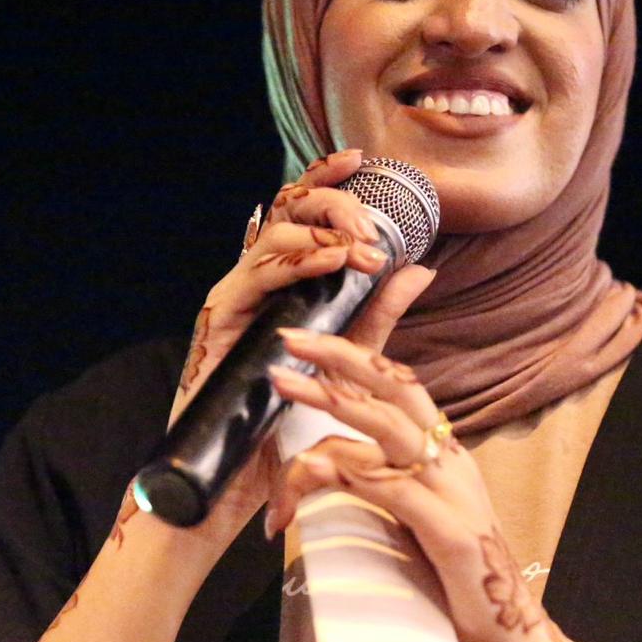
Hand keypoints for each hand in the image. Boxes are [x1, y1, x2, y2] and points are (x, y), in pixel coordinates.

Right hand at [111, 149, 433, 556]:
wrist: (236, 482)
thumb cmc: (285, 422)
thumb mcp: (348, 356)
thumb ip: (379, 312)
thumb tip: (421, 267)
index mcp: (282, 283)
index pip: (302, 214)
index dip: (327, 179)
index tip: (364, 160)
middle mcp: (255, 281)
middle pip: (286, 211)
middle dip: (332, 202)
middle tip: (371, 224)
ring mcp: (235, 297)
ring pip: (273, 233)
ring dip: (324, 232)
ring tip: (362, 246)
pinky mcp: (221, 321)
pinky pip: (257, 275)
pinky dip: (298, 261)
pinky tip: (333, 261)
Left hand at [265, 333, 614, 641]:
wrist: (512, 639)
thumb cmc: (454, 581)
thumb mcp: (412, 518)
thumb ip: (381, 482)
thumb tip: (327, 459)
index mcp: (444, 453)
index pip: (400, 387)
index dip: (354, 358)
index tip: (304, 343)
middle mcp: (452, 461)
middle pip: (396, 389)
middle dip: (340, 357)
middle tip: (289, 341)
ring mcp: (455, 494)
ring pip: (391, 429)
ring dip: (333, 402)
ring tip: (286, 388)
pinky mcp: (453, 535)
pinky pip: (399, 490)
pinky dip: (356, 473)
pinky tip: (322, 465)